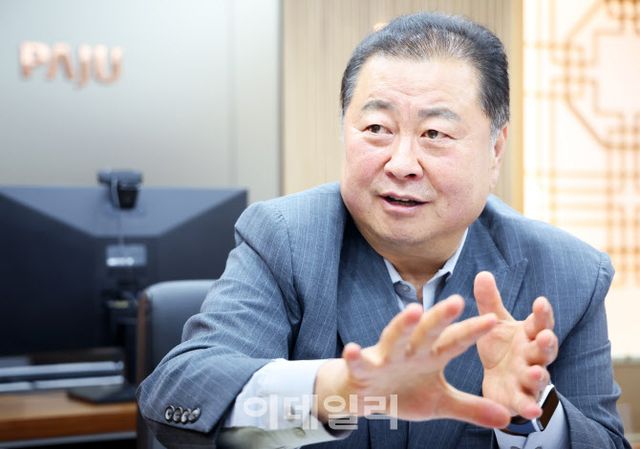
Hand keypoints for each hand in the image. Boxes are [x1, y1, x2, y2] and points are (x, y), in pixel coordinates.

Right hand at [314, 296, 510, 428]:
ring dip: (402, 325)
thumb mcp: (440, 403)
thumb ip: (471, 407)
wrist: (366, 396)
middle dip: (441, 317)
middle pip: (427, 331)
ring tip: (413, 311)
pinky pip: (359, 363)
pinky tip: (351, 349)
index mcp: (431, 356)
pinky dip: (355, 357)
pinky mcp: (363, 369)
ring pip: (394, 338)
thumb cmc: (404, 392)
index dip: (472, 331)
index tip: (493, 320)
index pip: (454, 341)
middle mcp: (410, 351)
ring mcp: (386, 358)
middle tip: (457, 301)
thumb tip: (508, 419)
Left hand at [474, 271, 558, 419]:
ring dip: (539, 375)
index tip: (540, 301)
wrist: (499, 381)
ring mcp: (529, 377)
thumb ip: (489, 302)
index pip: (539, 322)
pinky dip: (529, 407)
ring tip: (536, 373)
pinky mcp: (520, 398)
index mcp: (528, 334)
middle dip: (546, 343)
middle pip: (544, 349)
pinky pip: (526, 402)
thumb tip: (482, 273)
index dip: (542, 313)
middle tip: (546, 337)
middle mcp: (533, 355)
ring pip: (539, 376)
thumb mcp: (495, 323)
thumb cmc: (501, 346)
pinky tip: (532, 411)